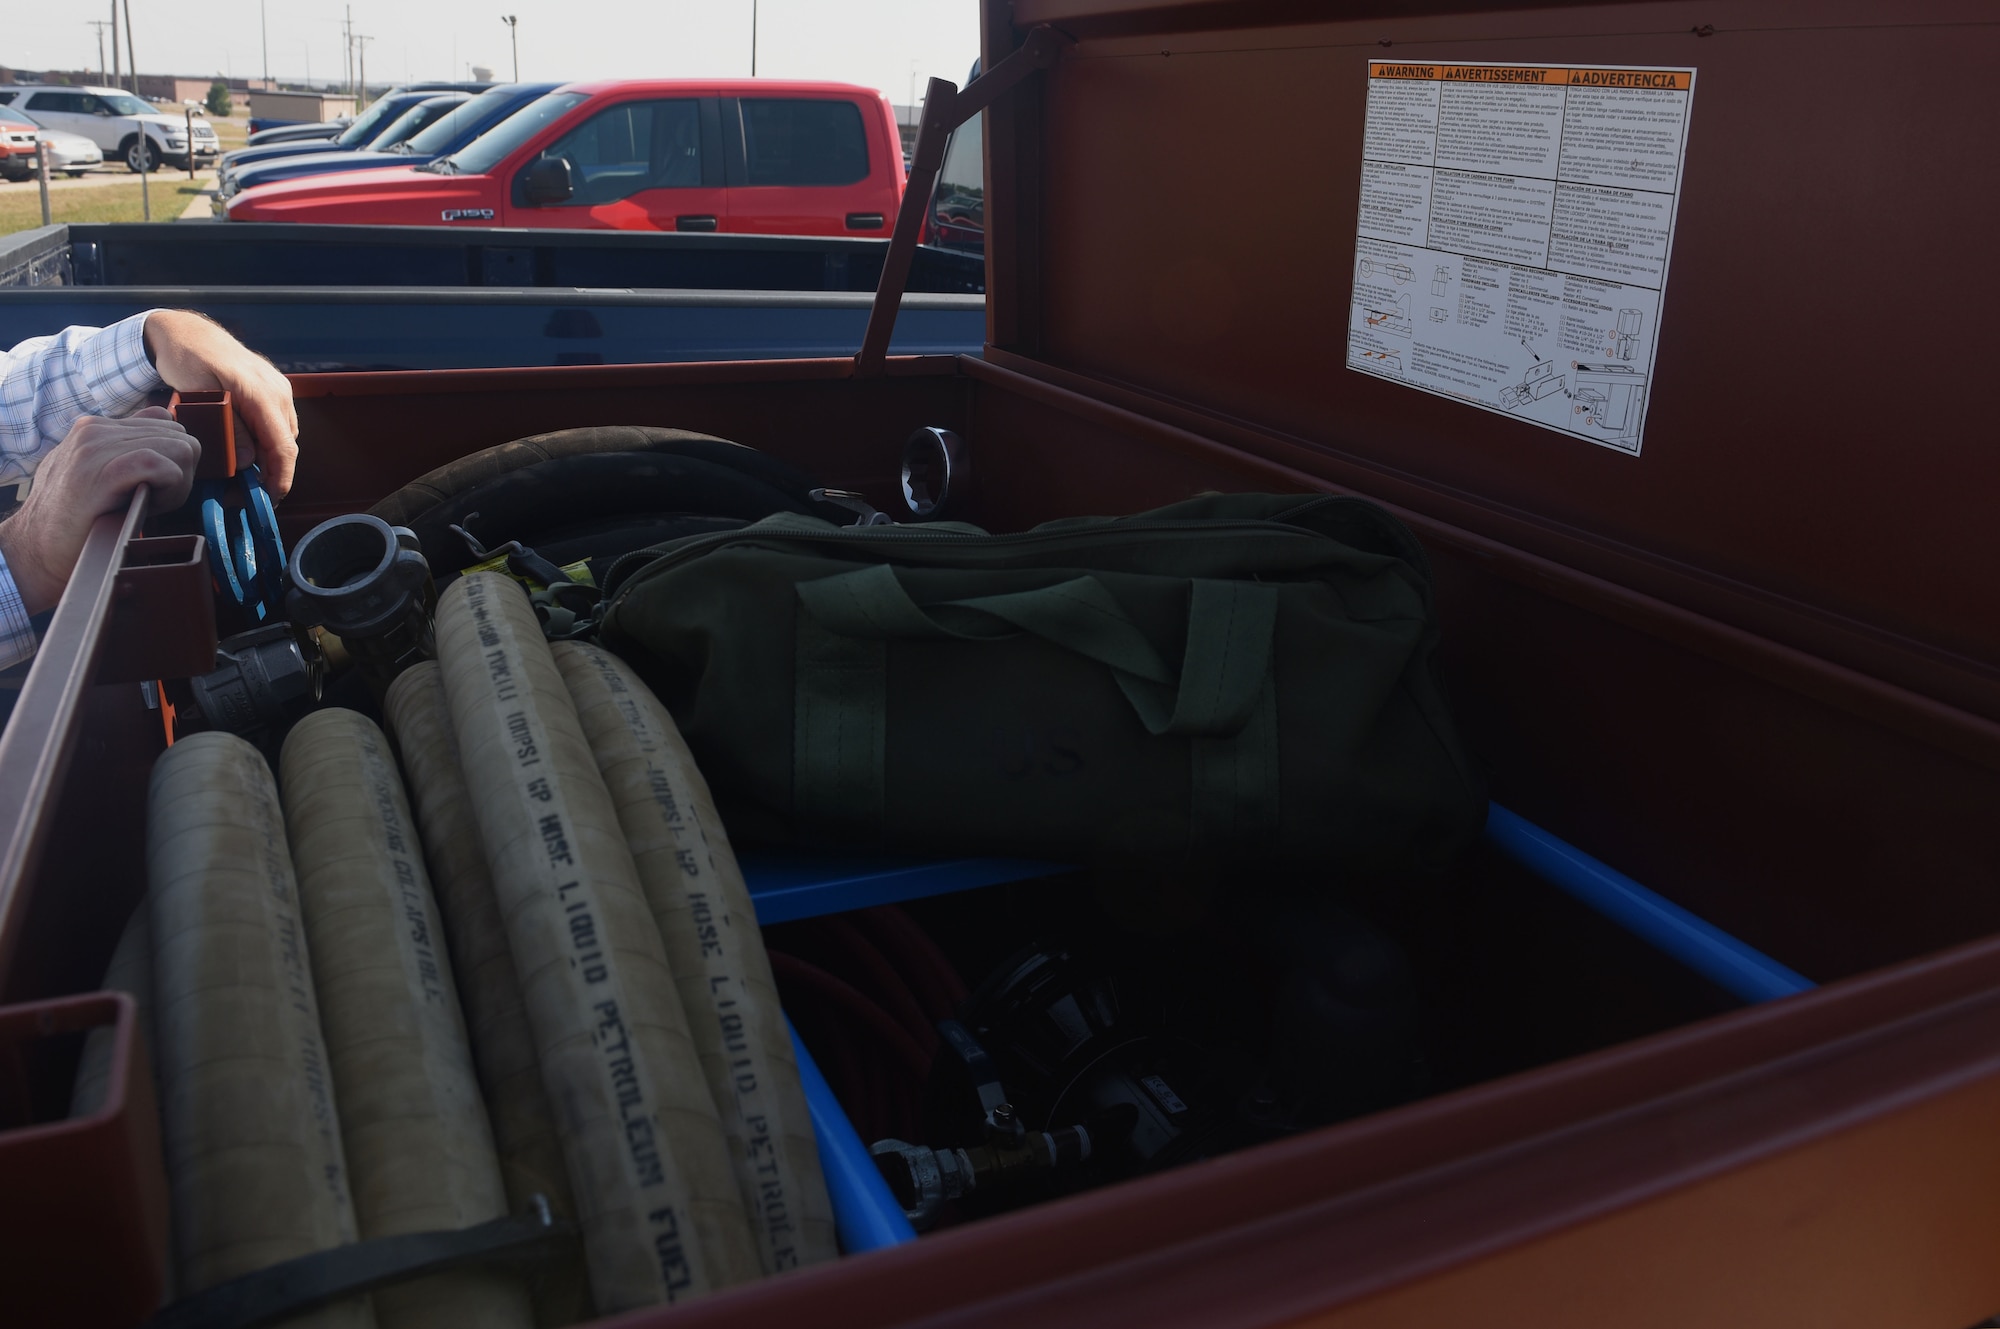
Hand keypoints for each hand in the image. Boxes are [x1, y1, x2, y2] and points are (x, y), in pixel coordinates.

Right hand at [0, 408, 197, 613]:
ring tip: (147, 504)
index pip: (170, 425)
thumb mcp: (104, 475)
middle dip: (181, 473)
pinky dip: (169, 489)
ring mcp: (95, 447)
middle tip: (153, 501)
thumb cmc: (79, 520)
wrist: (38, 550)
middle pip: (181, 438)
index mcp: (98, 427)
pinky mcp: (99, 473)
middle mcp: (96, 429)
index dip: (176, 461)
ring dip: (176, 485)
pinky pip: (159, 465)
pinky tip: (148, 505)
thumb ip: (132, 451)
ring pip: (178, 449)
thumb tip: (174, 437)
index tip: (157, 488)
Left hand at [142, 310, 298, 496]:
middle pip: (287, 443)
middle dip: (273, 472)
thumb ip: (229, 429)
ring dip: (270, 457)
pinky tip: (249, 449)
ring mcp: (278, 389)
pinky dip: (268, 441)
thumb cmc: (188, 359)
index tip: (271, 499)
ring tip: (247, 474)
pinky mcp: (273, 389)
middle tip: (248, 492)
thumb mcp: (201, 397)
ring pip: (284, 435)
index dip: (281, 477)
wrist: (187, 333)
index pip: (283, 446)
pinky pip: (278, 422)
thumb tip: (249, 462)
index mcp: (263, 394)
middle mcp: (278, 391)